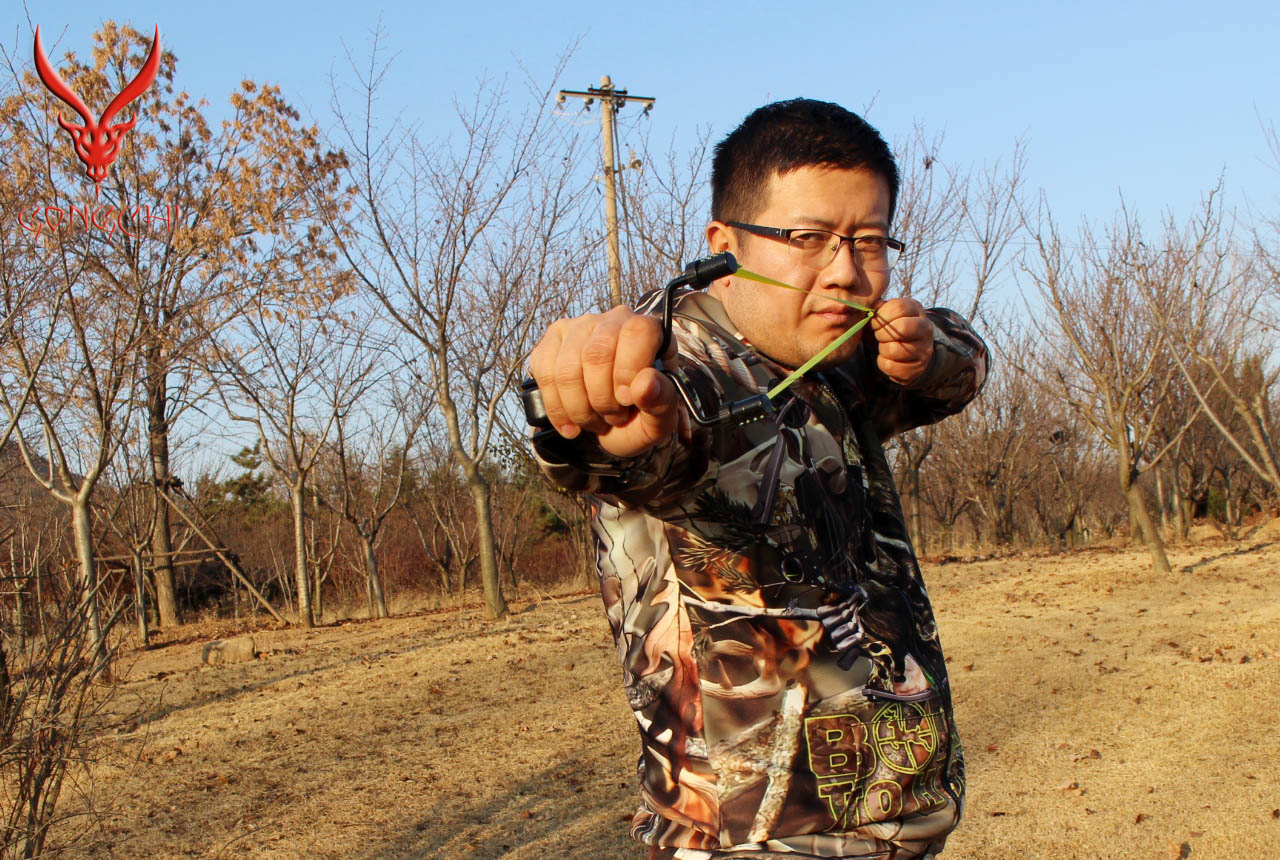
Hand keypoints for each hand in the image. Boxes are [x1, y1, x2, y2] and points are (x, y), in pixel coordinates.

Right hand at [527, 306, 682, 457]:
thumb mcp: (660, 419)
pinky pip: (544, 372)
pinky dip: (556, 407)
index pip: (637, 332)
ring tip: (595, 420)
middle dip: (602, 398)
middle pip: (596, 354)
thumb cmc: (641, 416)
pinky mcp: (551, 343)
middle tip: (613, 417)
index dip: (629, 370)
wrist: (615, 427)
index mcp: (649, 331)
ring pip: (567, 369)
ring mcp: (578, 328)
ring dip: (580, 408)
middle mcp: (613, 320)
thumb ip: (663, 401)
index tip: (628, 400)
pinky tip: (571, 423)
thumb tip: (646, 383)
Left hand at [869, 298, 933, 384]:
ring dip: (882, 349)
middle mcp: (925, 328)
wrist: (901, 352)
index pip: (899, 308)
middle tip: (878, 335)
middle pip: (901, 327)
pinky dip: (883, 364)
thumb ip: (875, 308)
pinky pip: (892, 367)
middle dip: (881, 333)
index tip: (874, 322)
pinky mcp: (919, 367)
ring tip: (883, 347)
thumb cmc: (887, 328)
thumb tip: (869, 311)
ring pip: (895, 349)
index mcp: (915, 309)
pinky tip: (887, 359)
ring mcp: (925, 349)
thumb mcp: (882, 314)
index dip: (881, 316)